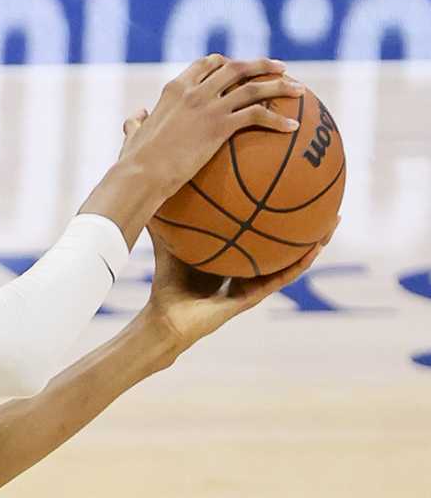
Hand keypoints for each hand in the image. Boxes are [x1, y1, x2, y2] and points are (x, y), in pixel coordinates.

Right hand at [120, 55, 300, 194]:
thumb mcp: (131, 137)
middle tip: (281, 69)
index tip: (238, 66)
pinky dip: (277, 119)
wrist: (140, 174)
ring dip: (281, 85)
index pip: (207, 64)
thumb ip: (135, 122)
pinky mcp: (220, 126)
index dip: (226, 62)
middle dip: (262, 65)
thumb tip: (136, 116)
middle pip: (237, 68)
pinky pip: (257, 116)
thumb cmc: (133, 163)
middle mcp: (195, 91)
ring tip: (299, 90)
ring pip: (254, 87)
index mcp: (175, 89)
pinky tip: (292, 127)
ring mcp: (209, 107)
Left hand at [122, 111, 332, 362]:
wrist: (163, 319)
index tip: (290, 181)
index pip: (259, 226)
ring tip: (335, 219)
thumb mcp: (173, 240)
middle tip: (324, 195)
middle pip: (283, 238)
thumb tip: (167, 178)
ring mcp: (254, 283)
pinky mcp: (253, 298)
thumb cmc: (166, 283)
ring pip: (292, 258)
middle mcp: (248, 266)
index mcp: (234, 253)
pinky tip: (316, 246)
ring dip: (315, 240)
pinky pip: (282, 277)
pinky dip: (300, 263)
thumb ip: (174, 213)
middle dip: (303, 219)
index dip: (275, 206)